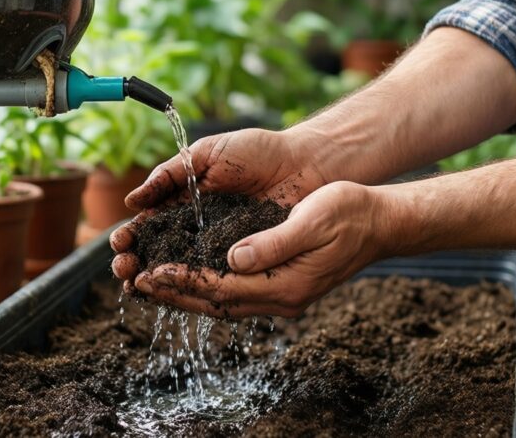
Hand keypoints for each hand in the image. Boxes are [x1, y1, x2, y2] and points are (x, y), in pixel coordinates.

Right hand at [110, 128, 329, 284]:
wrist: (305, 163)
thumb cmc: (258, 152)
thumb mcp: (207, 154)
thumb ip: (170, 175)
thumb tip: (133, 202)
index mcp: (185, 203)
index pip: (150, 227)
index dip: (131, 238)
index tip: (119, 244)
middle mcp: (199, 231)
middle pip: (158, 255)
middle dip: (136, 264)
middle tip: (123, 268)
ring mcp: (221, 250)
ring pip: (182, 274)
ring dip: (157, 283)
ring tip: (138, 285)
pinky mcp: (245, 265)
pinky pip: (216, 282)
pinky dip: (193, 290)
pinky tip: (174, 293)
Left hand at [130, 182, 391, 317]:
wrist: (380, 222)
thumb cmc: (348, 213)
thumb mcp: (311, 221)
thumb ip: (272, 244)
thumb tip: (232, 259)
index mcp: (285, 286)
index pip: (223, 289)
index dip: (184, 281)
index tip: (152, 272)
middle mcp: (280, 297)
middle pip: (215, 302)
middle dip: (174, 293)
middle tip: (136, 282)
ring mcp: (281, 294)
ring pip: (221, 300)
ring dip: (184, 292)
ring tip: (149, 282)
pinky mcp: (280, 284)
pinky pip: (233, 292)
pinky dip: (205, 285)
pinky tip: (186, 275)